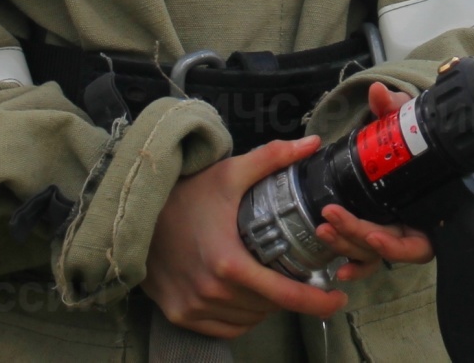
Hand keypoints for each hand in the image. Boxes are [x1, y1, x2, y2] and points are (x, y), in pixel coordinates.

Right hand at [146, 134, 349, 337]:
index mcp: (229, 263)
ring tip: (271, 280)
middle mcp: (211, 292)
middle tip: (298, 273)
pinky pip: (225, 328)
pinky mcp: (179, 315)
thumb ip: (273, 159)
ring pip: (249, 319)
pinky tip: (245, 295)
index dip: (318, 302)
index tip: (339, 299)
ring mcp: (194, 307)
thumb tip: (313, 143)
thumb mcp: (230, 173)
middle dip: (290, 293)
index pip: (286, 296)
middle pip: (269, 307)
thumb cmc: (185, 193)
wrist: (135, 212)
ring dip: (266, 306)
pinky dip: (241, 316)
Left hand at [315, 84, 436, 282]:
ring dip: (345, 243)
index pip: (420, 244)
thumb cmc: (413, 137)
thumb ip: (394, 108)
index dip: (397, 245)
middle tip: (332, 216)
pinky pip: (363, 257)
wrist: (410, 142)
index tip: (374, 235)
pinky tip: (333, 266)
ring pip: (369, 253)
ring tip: (323, 228)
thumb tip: (379, 93)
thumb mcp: (406, 121)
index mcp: (429, 209)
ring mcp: (392, 233)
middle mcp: (412, 228)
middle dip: (356, 235)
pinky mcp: (373, 233)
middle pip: (386, 247)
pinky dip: (349, 260)